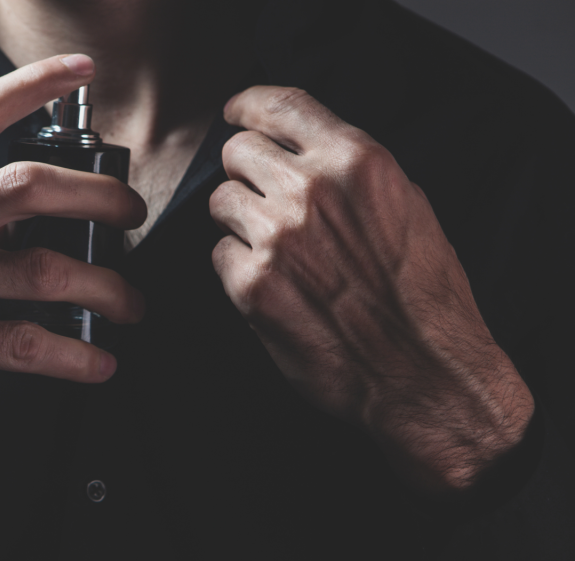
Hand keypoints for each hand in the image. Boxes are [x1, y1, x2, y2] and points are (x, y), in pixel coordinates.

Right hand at [0, 55, 146, 471]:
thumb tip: (8, 200)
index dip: (31, 84)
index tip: (79, 68)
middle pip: (28, 186)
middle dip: (98, 196)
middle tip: (131, 214)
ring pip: (40, 269)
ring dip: (104, 287)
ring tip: (129, 303)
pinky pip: (19, 341)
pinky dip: (69, 355)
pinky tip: (95, 361)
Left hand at [209, 86, 533, 493]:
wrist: (423, 370)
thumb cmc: (423, 294)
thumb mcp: (406, 206)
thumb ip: (349, 170)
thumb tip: (300, 151)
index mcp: (355, 161)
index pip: (280, 106)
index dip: (249, 106)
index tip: (236, 113)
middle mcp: (311, 191)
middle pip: (239, 152)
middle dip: (245, 171)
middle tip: (263, 198)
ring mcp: (277, 237)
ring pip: (221, 200)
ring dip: (239, 219)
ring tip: (275, 248)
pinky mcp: (252, 284)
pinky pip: (220, 252)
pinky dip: (238, 264)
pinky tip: (273, 283)